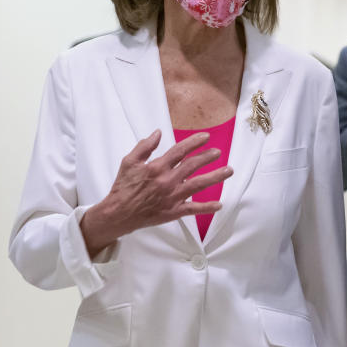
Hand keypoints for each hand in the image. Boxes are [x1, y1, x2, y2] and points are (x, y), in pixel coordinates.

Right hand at [80, 129, 231, 255]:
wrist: (118, 213)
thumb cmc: (123, 187)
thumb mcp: (129, 162)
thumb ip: (144, 146)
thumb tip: (158, 133)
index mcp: (157, 167)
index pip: (180, 151)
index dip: (194, 142)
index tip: (206, 137)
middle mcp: (167, 180)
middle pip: (192, 165)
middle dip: (207, 157)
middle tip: (218, 151)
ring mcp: (172, 196)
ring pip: (198, 185)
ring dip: (215, 177)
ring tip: (228, 170)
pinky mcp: (173, 211)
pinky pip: (193, 209)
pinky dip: (206, 207)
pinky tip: (219, 204)